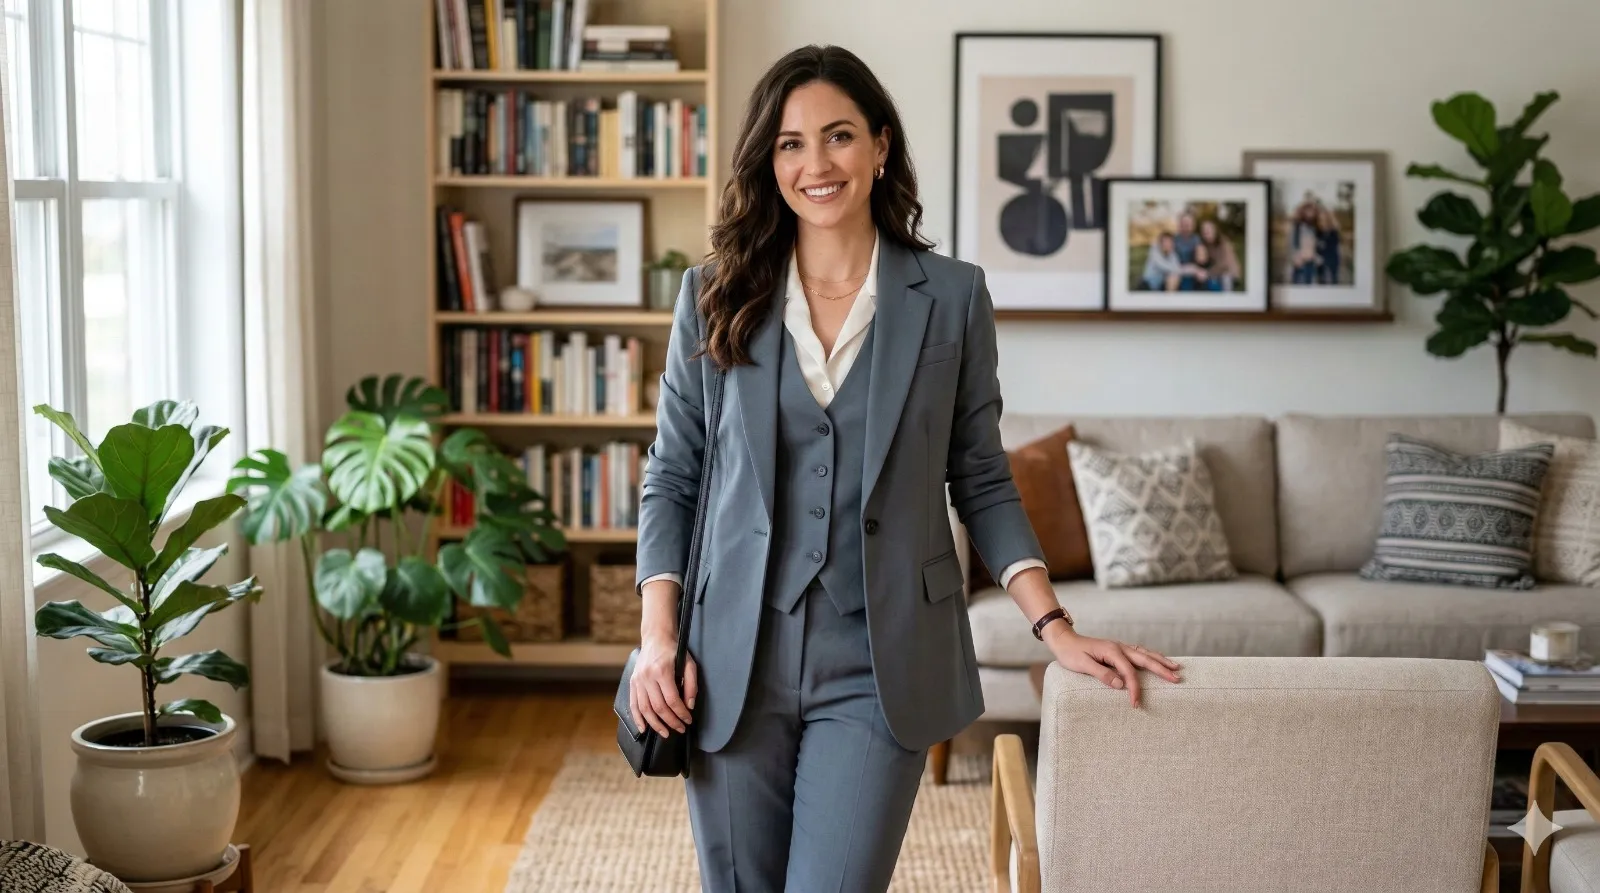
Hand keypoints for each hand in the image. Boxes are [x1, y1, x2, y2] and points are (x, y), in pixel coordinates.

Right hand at [629, 627, 696, 736]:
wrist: (656, 637)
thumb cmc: (674, 650)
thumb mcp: (689, 663)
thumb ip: (691, 685)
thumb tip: (689, 705)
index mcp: (662, 671)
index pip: (672, 700)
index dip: (681, 713)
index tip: (688, 720)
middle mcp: (647, 677)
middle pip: (658, 707)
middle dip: (671, 721)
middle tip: (680, 729)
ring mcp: (638, 680)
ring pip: (645, 709)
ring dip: (655, 724)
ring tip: (665, 733)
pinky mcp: (632, 682)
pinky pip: (634, 704)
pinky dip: (638, 718)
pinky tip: (644, 728)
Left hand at [1044, 626, 1181, 706]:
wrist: (1064, 640)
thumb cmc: (1071, 653)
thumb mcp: (1083, 665)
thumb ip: (1102, 674)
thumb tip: (1120, 685)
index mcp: (1112, 651)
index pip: (1129, 672)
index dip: (1135, 688)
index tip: (1136, 704)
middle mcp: (1119, 647)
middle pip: (1145, 659)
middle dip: (1162, 669)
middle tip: (1177, 678)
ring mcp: (1119, 647)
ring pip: (1145, 654)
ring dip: (1160, 661)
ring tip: (1176, 667)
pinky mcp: (1118, 649)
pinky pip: (1139, 653)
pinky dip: (1151, 657)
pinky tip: (1158, 660)